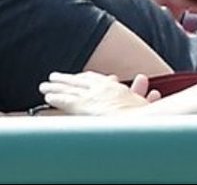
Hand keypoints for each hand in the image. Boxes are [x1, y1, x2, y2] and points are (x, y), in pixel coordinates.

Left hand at [39, 71, 156, 115]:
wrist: (142, 119)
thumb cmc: (146, 115)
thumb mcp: (143, 104)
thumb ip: (140, 96)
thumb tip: (151, 92)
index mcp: (114, 87)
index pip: (94, 79)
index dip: (83, 78)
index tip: (76, 77)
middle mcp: (101, 88)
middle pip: (79, 81)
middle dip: (66, 80)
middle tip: (54, 78)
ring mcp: (91, 96)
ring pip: (68, 89)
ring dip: (56, 87)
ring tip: (44, 87)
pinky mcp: (83, 106)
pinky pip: (66, 101)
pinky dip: (56, 98)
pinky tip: (47, 97)